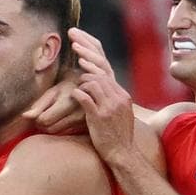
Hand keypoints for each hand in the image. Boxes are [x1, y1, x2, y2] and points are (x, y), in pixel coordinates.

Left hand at [23, 74, 85, 133]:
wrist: (88, 88)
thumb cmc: (66, 88)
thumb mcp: (52, 93)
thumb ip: (38, 106)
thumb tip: (24, 117)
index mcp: (67, 103)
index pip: (44, 120)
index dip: (37, 117)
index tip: (40, 110)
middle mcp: (77, 114)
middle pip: (49, 129)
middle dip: (42, 124)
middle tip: (44, 113)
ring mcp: (82, 122)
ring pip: (56, 133)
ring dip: (50, 127)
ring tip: (53, 115)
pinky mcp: (84, 128)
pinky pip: (65, 133)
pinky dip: (59, 128)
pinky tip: (61, 119)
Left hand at [68, 28, 136, 163]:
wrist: (122, 154)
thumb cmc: (117, 135)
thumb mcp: (118, 113)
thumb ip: (109, 98)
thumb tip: (97, 87)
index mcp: (121, 94)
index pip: (106, 68)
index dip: (92, 54)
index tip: (80, 43)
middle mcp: (117, 97)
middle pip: (100, 69)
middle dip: (86, 52)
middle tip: (73, 40)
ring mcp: (109, 106)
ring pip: (93, 81)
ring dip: (81, 76)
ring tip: (74, 72)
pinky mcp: (99, 116)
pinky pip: (85, 98)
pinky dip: (78, 93)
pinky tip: (73, 91)